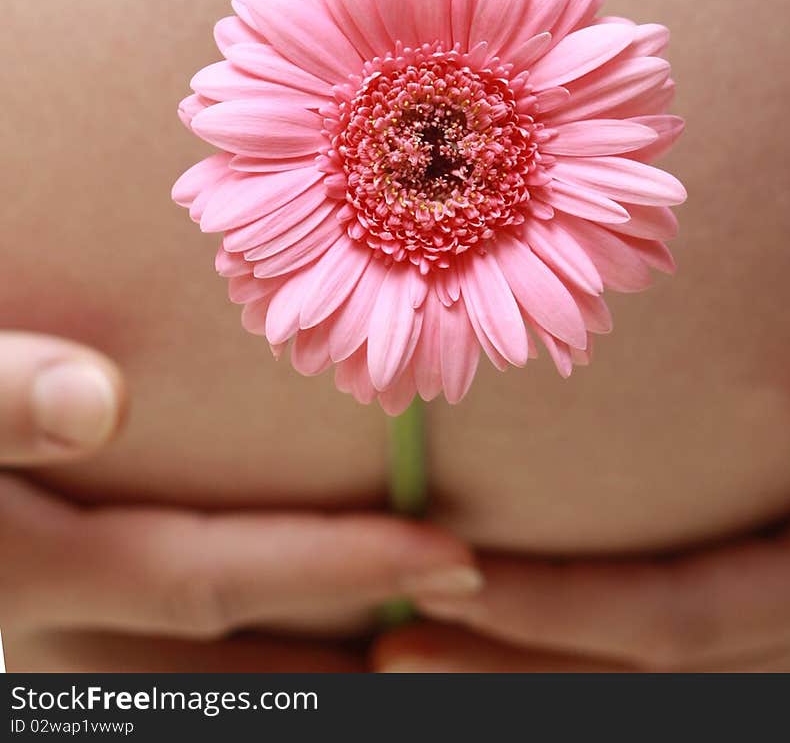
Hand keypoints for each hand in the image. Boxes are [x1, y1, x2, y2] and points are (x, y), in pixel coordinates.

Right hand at [0, 331, 479, 671]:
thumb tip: (98, 401)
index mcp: (21, 574)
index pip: (209, 585)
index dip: (335, 570)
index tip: (451, 556)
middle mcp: (26, 635)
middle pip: (213, 663)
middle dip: (338, 640)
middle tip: (458, 607)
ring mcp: (16, 643)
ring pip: (171, 676)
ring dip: (281, 658)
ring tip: (385, 628)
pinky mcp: (14, 609)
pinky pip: (124, 663)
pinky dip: (197, 654)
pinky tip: (242, 624)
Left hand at [374, 399, 789, 672]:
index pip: (680, 617)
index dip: (568, 613)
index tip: (458, 583)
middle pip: (637, 668)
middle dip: (513, 663)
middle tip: (387, 647)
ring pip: (642, 668)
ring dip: (526, 667)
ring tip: (408, 646)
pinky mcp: (777, 605)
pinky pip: (668, 635)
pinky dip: (579, 638)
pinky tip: (506, 619)